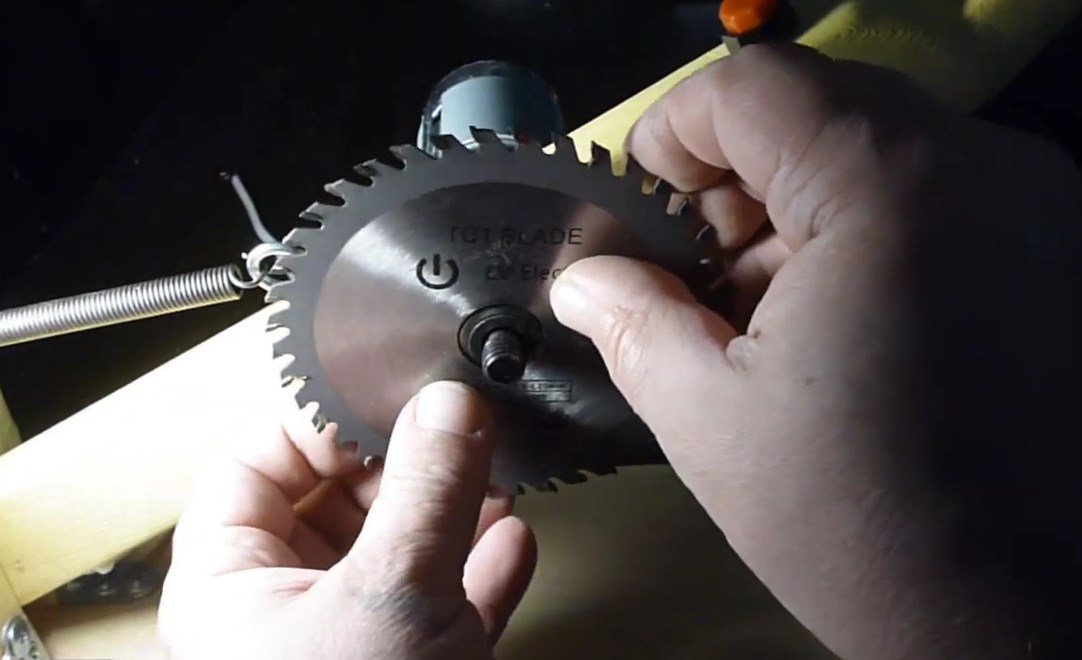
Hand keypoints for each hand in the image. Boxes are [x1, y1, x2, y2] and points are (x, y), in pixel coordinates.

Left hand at [159, 382, 535, 659]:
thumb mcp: (388, 597)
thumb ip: (424, 493)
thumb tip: (450, 406)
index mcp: (233, 579)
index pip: (260, 459)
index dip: (323, 415)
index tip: (390, 388)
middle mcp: (285, 606)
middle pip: (340, 497)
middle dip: (408, 461)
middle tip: (456, 428)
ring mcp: (351, 641)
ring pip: (399, 548)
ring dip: (453, 512)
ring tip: (495, 478)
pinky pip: (443, 603)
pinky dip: (480, 572)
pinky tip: (512, 544)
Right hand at [550, 44, 1081, 657]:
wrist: (1022, 621)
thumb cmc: (870, 530)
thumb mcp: (710, 420)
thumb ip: (632, 319)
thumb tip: (586, 277)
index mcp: (890, 193)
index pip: (754, 85)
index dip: (674, 132)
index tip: (645, 202)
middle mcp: (984, 172)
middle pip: (818, 109)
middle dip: (735, 181)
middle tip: (694, 272)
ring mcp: (1038, 207)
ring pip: (875, 151)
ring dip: (797, 212)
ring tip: (763, 317)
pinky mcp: (1056, 250)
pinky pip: (933, 195)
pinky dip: (863, 235)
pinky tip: (834, 326)